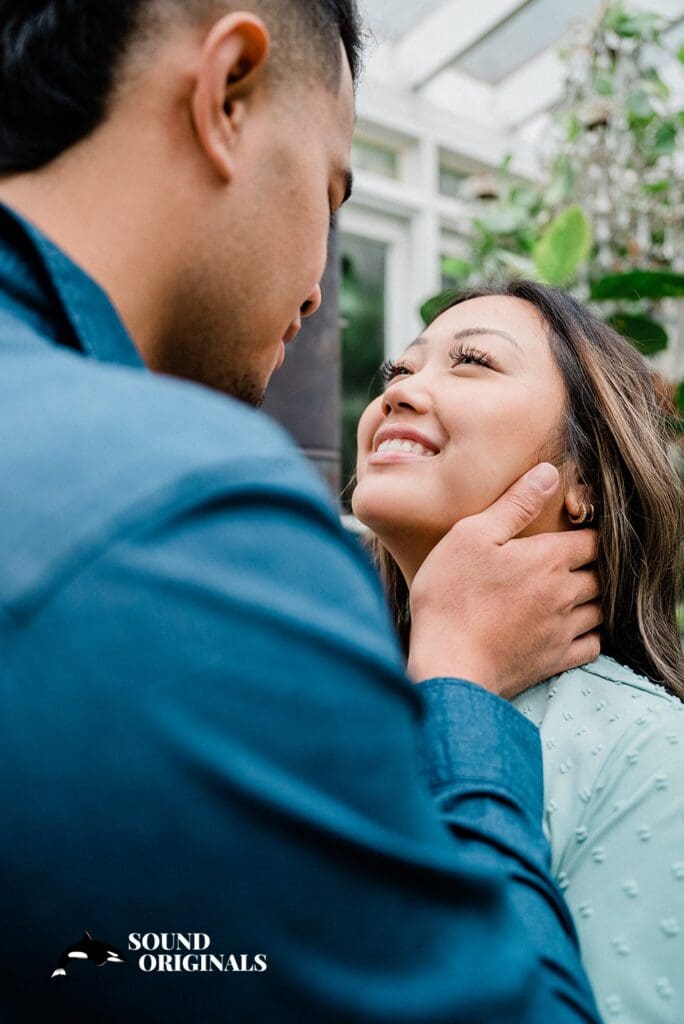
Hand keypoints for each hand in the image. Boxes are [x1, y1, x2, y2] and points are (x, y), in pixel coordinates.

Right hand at [407, 463, 601, 697]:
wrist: (447, 663)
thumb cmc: (451, 596)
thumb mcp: (472, 535)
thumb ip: (515, 503)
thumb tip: (549, 474)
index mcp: (549, 558)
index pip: (593, 540)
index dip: (585, 534)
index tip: (570, 533)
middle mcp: (566, 593)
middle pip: (599, 574)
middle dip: (589, 566)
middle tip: (567, 561)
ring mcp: (563, 630)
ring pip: (599, 609)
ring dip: (590, 599)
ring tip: (570, 592)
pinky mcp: (555, 661)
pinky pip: (592, 645)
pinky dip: (589, 634)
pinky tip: (571, 628)